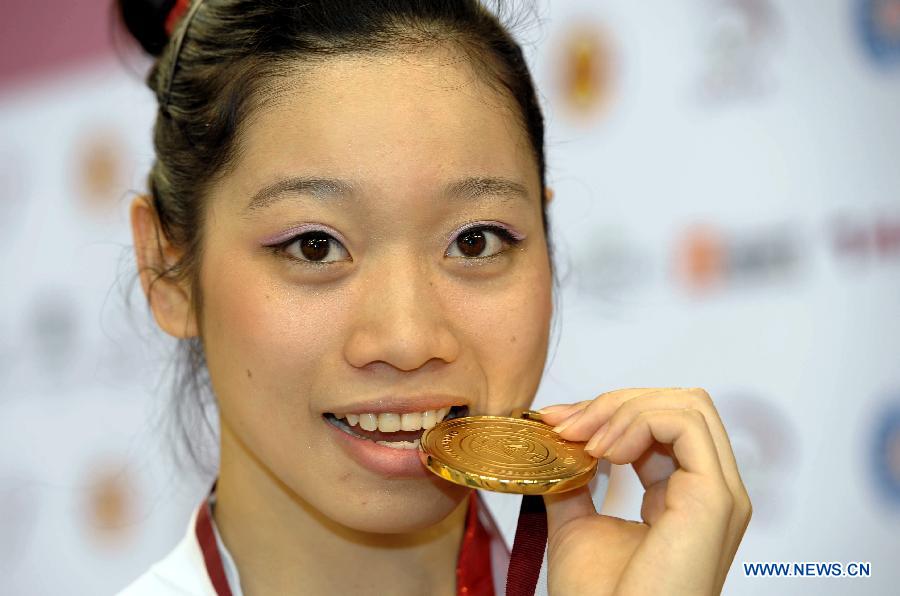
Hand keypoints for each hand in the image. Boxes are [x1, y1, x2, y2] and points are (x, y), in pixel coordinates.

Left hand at [538, 388, 751, 595]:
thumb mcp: (576, 524)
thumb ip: (574, 482)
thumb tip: (554, 443)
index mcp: (682, 496)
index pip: (659, 424)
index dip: (608, 412)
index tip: (556, 421)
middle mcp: (709, 490)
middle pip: (677, 403)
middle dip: (615, 402)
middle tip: (565, 423)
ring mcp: (719, 492)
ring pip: (687, 404)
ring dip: (623, 409)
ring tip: (584, 438)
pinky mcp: (715, 498)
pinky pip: (684, 423)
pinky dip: (637, 421)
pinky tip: (603, 451)